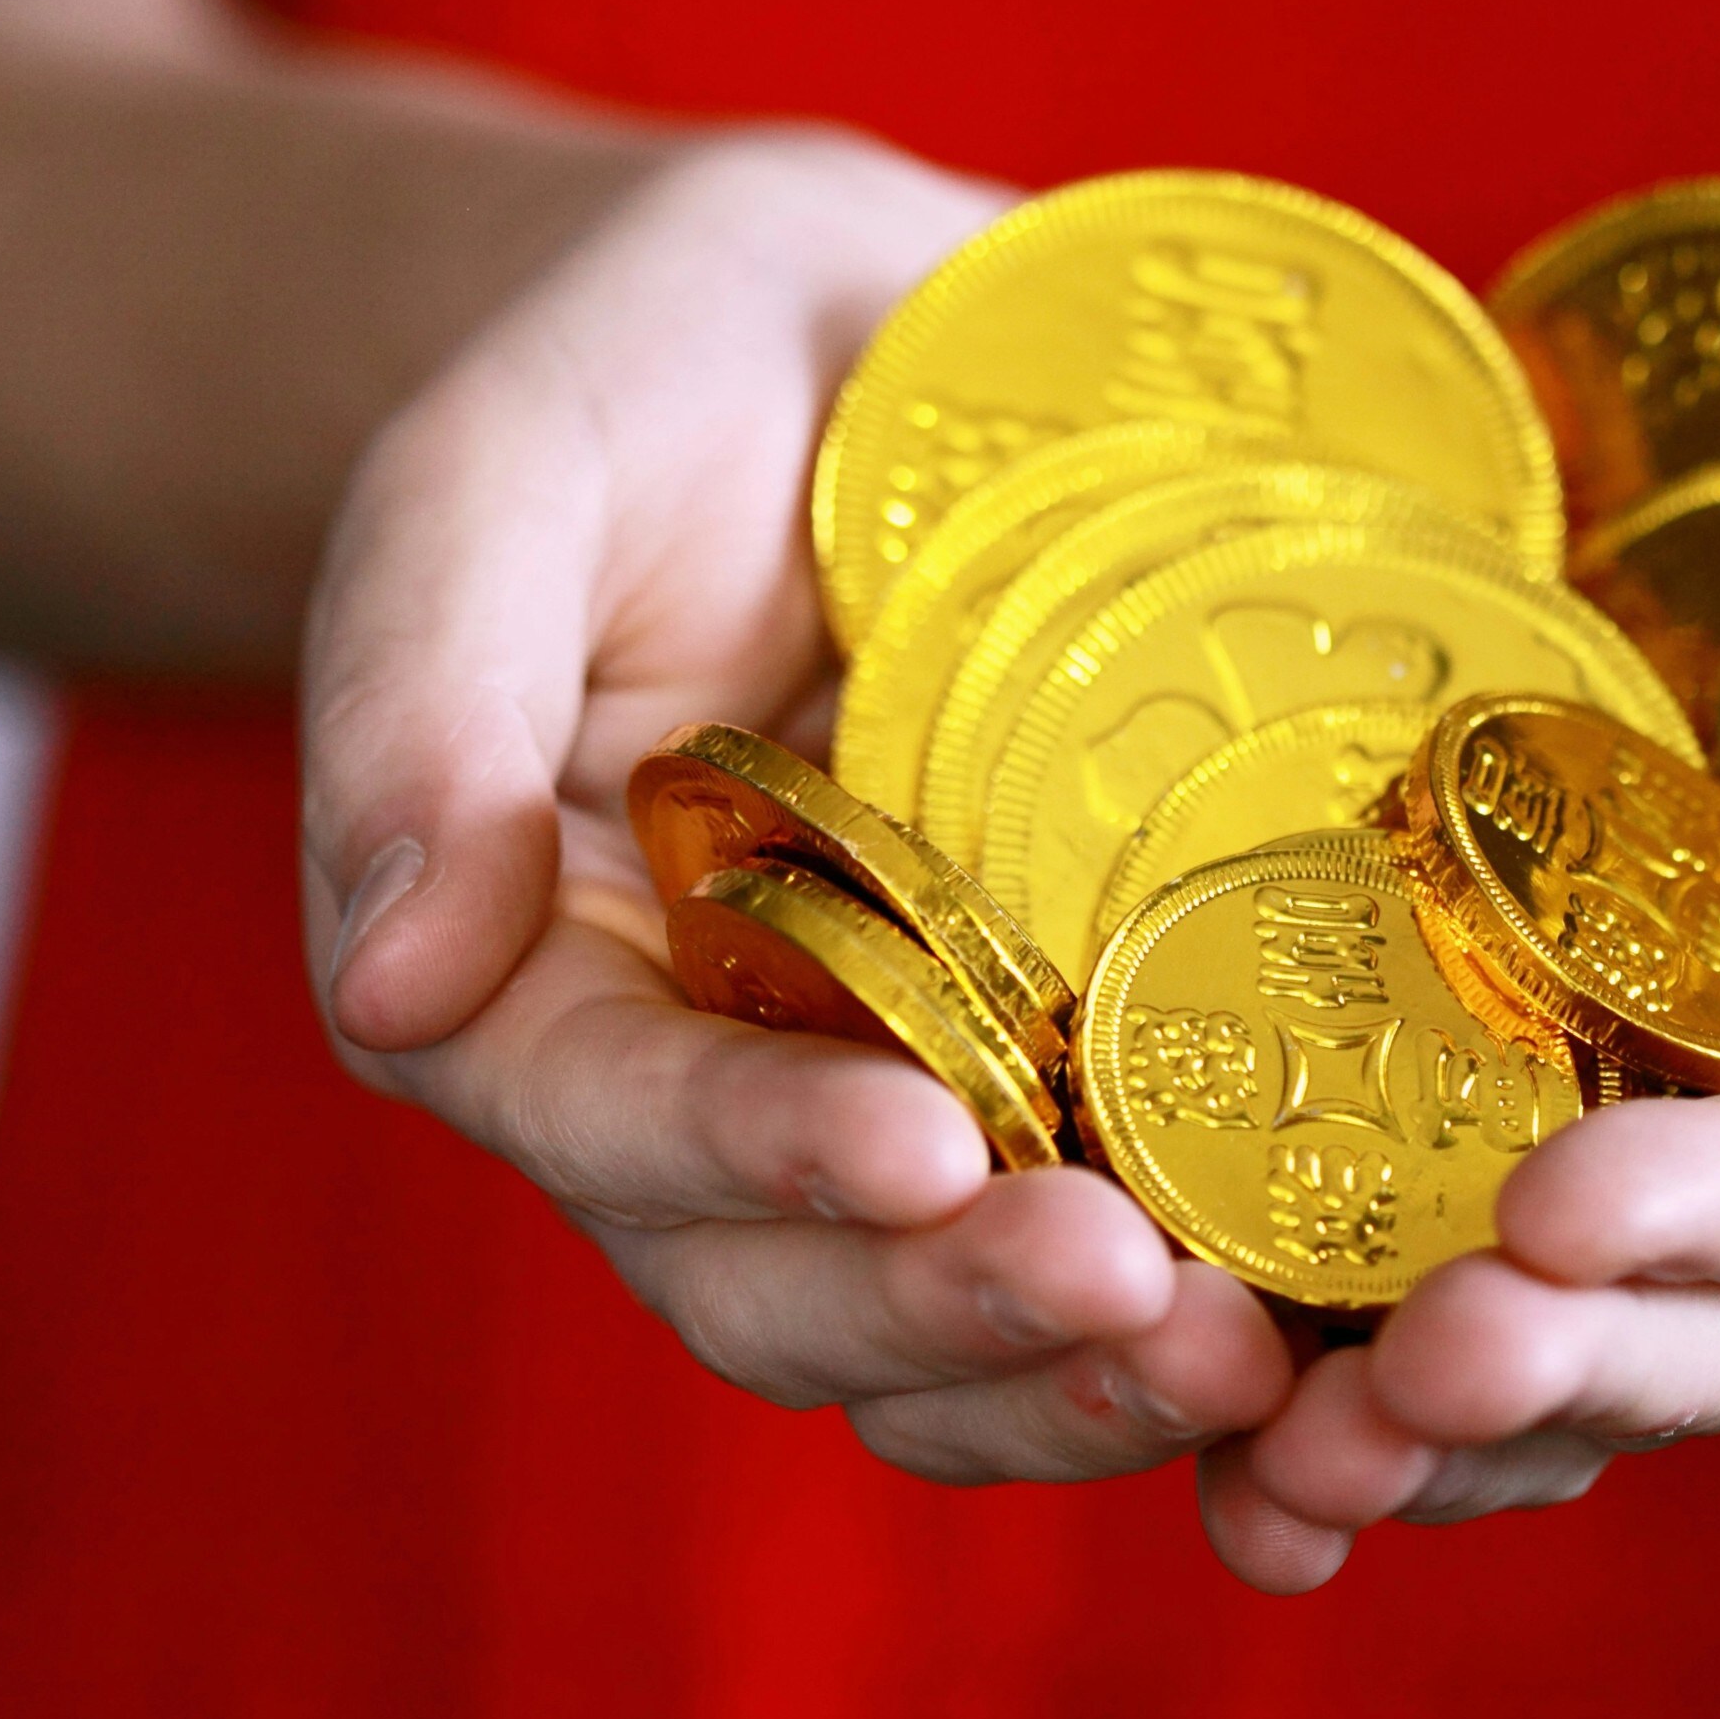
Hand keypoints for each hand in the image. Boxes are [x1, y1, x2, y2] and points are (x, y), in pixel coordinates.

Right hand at [300, 129, 1294, 1482]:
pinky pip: (1097, 1253)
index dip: (752, 1157)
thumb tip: (398, 983)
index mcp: (531, 964)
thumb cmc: (645, 377)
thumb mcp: (502, 469)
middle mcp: (698, 1079)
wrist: (850, 341)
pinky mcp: (1052, 1077)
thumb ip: (422, 695)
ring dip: (1079, 1378)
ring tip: (1248, 1363)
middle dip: (952, 1313)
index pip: (608, 1115)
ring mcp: (882, 1099)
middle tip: (1140, 1296)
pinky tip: (1321, 1331)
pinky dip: (1190, 1323)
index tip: (919, 1155)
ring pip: (935, 1328)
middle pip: (781, 1283)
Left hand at [1199, 210, 1719, 1590]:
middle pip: (1714, 1335)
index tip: (1556, 1213)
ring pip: (1581, 1362)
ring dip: (1435, 1436)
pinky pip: (1460, 1294)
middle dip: (1560, 1367)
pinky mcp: (1551, 1129)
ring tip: (1281, 1460)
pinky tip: (1224, 1458)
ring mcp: (1697, 1187)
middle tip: (1396, 1370)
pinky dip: (1347, 1388)